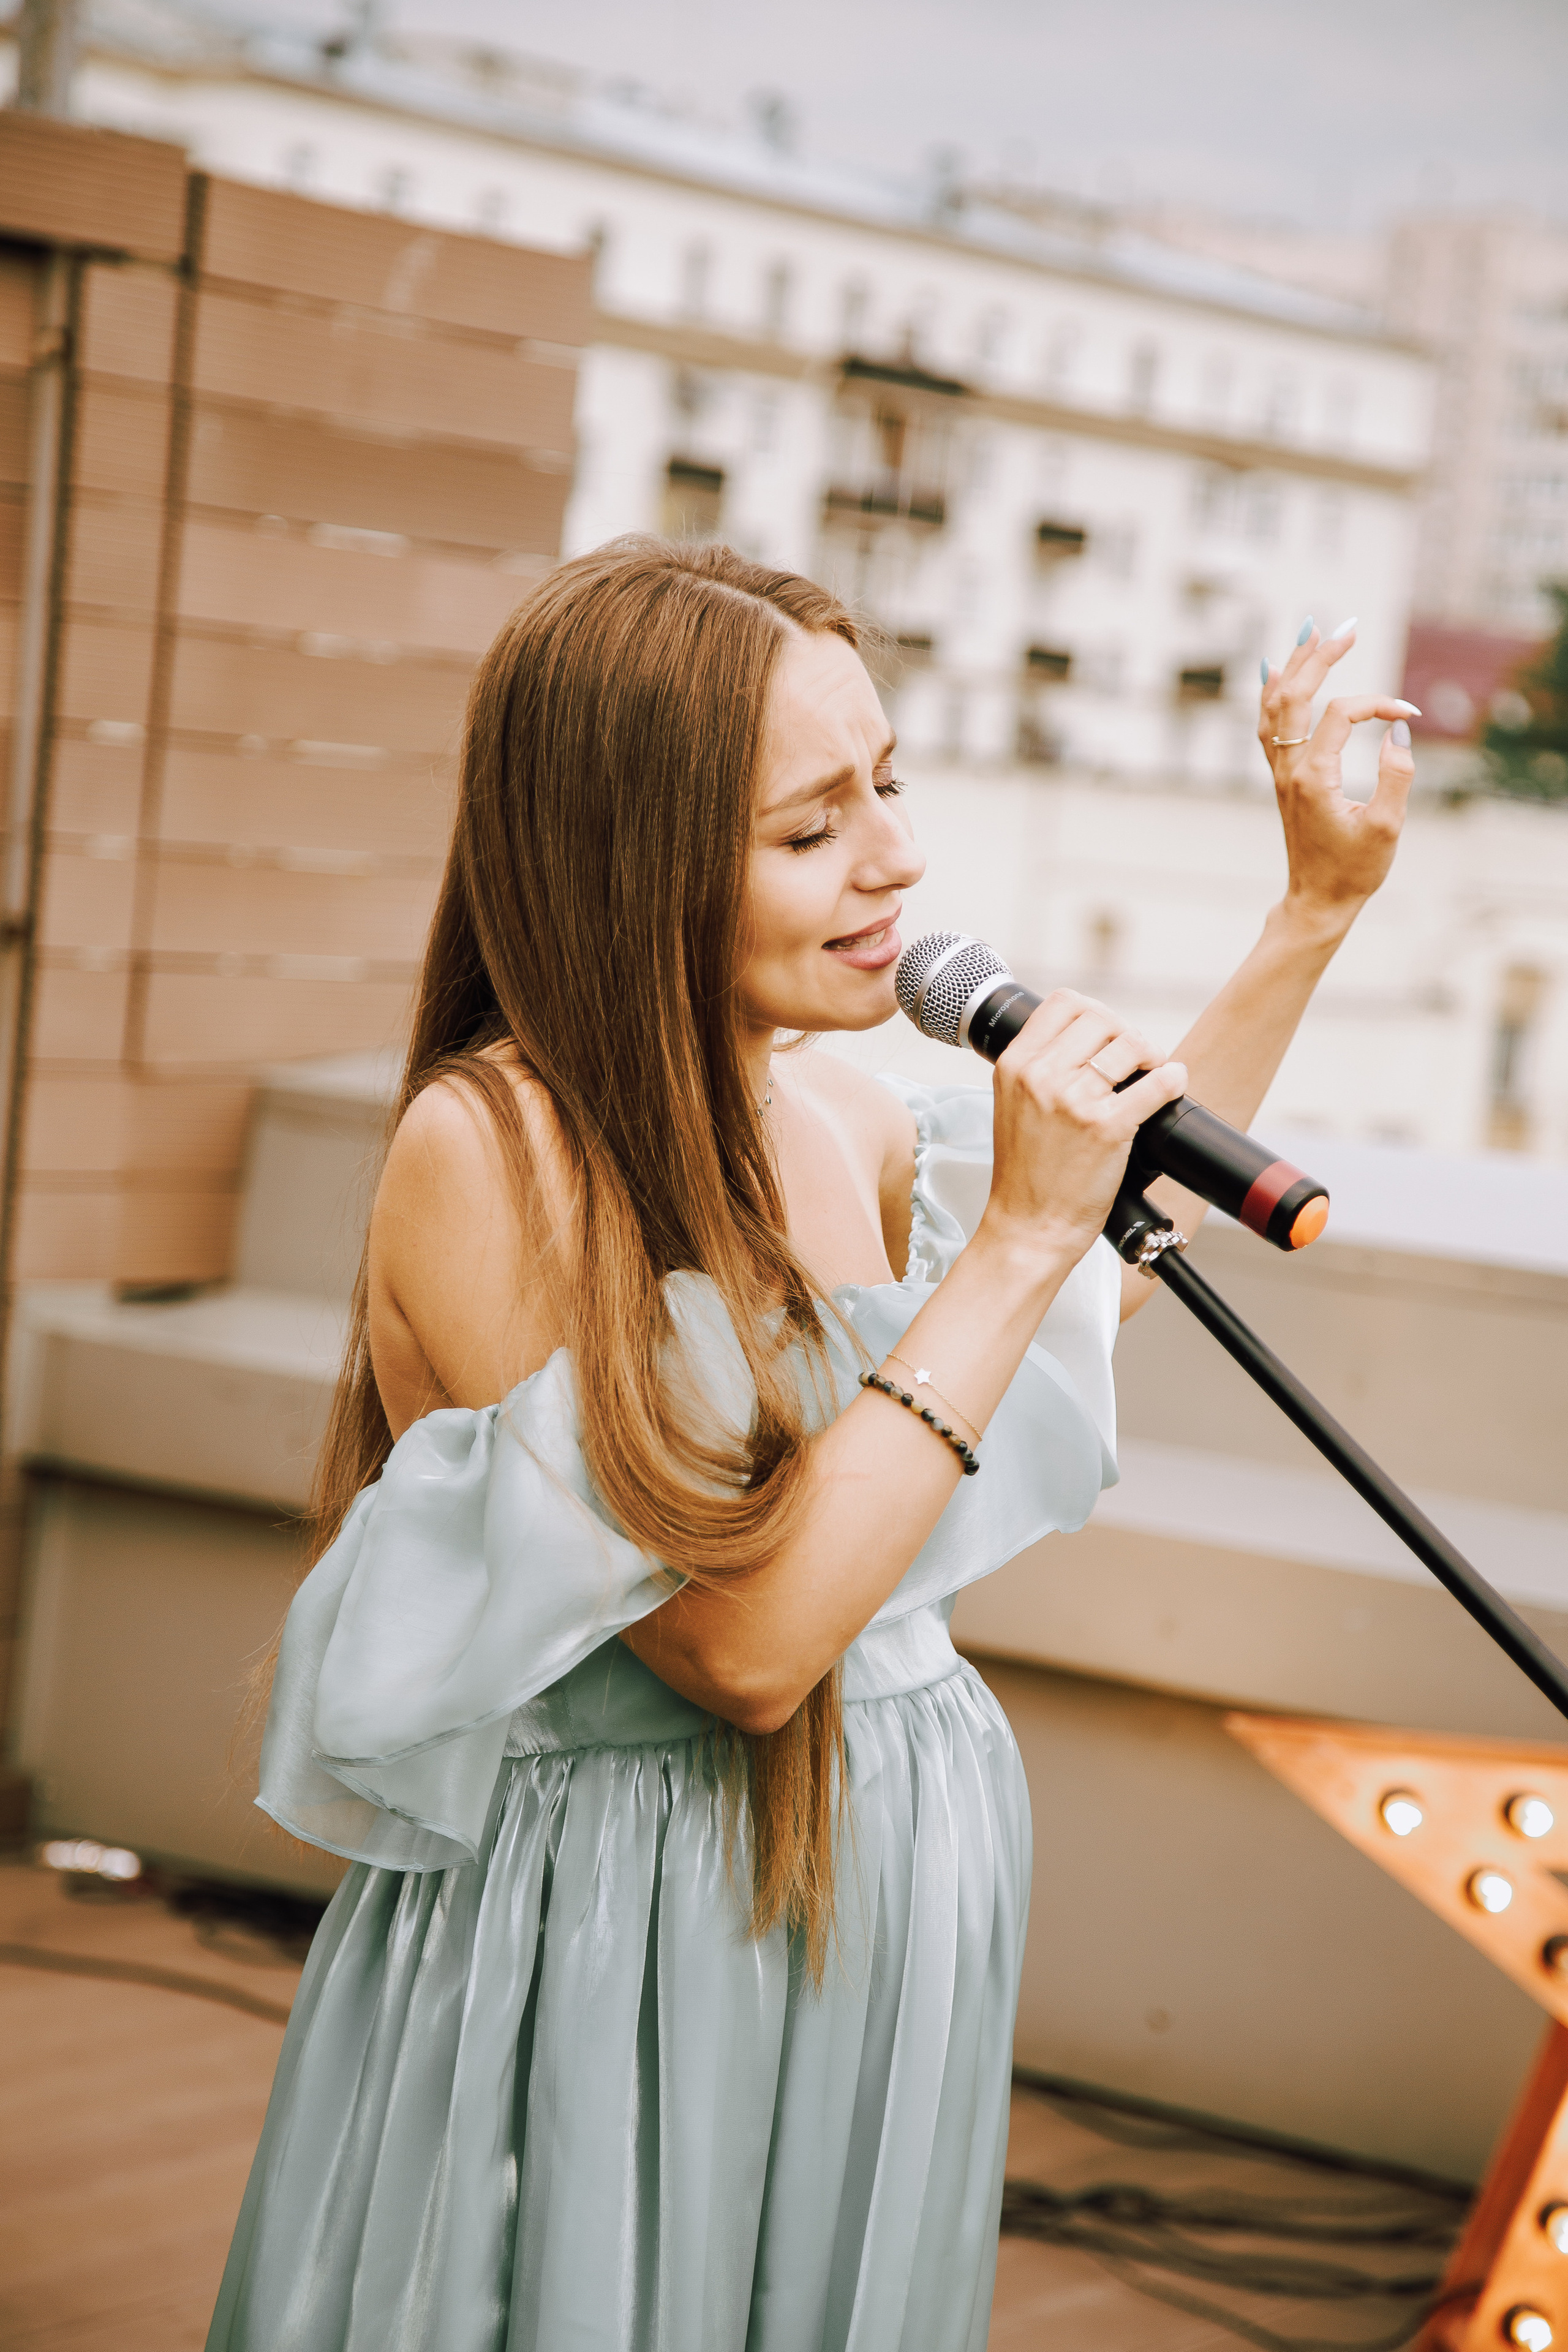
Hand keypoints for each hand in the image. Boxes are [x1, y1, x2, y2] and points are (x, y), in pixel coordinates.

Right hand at [979, 991, 1186, 1269]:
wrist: (1028, 1227)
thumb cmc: (1026, 1175)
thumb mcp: (1014, 1106)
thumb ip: (1041, 1071)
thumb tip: (1090, 1043)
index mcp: (1014, 1065)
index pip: (1063, 1003)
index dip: (1095, 1012)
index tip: (1108, 1035)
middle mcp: (1040, 1076)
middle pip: (1101, 1018)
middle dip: (1126, 1034)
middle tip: (1135, 1060)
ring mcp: (1072, 1100)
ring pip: (1131, 1044)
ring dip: (1151, 1055)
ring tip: (1151, 1074)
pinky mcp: (1105, 1127)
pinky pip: (1156, 1083)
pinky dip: (1173, 1079)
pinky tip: (1173, 1084)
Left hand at [1259, 621, 1416, 930]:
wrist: (1317, 899)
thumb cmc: (1354, 870)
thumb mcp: (1387, 827)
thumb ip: (1396, 778)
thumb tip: (1398, 734)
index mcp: (1314, 777)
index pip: (1341, 715)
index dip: (1378, 705)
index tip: (1409, 715)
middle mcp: (1289, 769)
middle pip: (1294, 695)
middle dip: (1319, 657)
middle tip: (1345, 627)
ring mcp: (1279, 773)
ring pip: (1274, 706)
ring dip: (1293, 667)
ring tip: (1310, 633)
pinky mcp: (1281, 779)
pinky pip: (1267, 725)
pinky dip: (1272, 694)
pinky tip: (1276, 672)